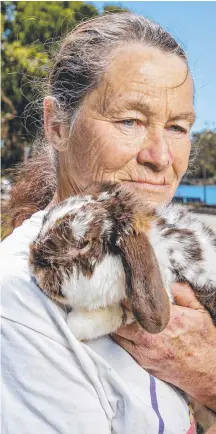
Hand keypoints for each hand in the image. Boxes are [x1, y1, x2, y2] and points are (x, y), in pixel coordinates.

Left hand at [112, 283, 215, 410]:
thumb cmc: (204, 342)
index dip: (127, 293)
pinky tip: (122, 328)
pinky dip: (119, 335)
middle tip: (113, 298)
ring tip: (116, 311)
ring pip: (118, 331)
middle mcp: (152, 334)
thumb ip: (184, 294)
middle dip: (116, 306)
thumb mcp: (199, 313)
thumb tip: (171, 282)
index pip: (136, 301)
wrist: (207, 373)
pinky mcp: (142, 361)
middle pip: (121, 316)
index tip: (123, 286)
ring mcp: (144, 349)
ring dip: (115, 321)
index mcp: (166, 318)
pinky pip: (122, 345)